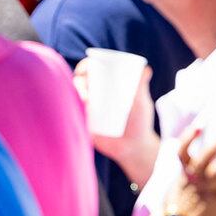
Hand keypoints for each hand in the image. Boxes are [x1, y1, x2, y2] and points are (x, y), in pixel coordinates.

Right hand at [72, 60, 159, 184]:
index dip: (84, 67)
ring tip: (86, 103)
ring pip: (72, 98)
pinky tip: (75, 113)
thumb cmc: (139, 122)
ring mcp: (85, 109)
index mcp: (104, 85)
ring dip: (75, 97)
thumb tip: (146, 69)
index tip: (87, 67)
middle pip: (78, 82)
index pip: (90, 70)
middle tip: (87, 92)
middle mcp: (91, 94)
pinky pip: (70, 115)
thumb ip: (141, 87)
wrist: (133, 148)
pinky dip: (69, 112)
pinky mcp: (81, 123)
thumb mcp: (141, 104)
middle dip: (78, 83)